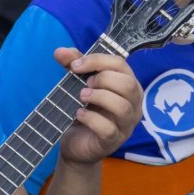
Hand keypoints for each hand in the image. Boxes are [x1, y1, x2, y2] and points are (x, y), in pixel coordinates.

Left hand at [53, 48, 141, 165]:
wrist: (76, 143)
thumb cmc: (84, 109)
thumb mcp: (78, 83)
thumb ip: (73, 65)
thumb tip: (60, 51)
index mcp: (128, 85)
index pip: (121, 64)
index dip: (97, 61)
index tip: (75, 66)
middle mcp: (133, 104)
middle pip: (128, 84)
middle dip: (103, 79)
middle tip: (84, 85)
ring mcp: (126, 125)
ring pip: (122, 107)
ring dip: (99, 97)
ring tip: (81, 97)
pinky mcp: (113, 141)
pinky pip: (108, 129)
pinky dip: (91, 119)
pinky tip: (79, 114)